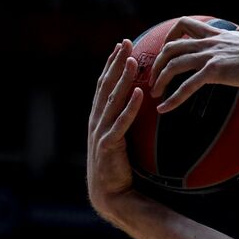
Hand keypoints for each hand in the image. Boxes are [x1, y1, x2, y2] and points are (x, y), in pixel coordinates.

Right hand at [87, 40, 144, 215]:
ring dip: (121, 79)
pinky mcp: (108, 146)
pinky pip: (120, 123)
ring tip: (131, 61)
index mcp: (99, 117)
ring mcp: (100, 133)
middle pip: (105, 87)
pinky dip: (128, 107)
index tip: (120, 45)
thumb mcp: (120, 139)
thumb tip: (142, 102)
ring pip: (111, 101)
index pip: (104, 85)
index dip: (111, 64)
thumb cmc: (119, 167)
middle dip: (115, 64)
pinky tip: (137, 93)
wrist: (111, 196)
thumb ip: (125, 120)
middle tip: (125, 43)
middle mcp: (96, 121)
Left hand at [150, 19, 238, 112]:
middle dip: (158, 62)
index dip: (171, 35)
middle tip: (154, 77)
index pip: (186, 25)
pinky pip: (187, 86)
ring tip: (155, 94)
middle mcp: (210, 43)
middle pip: (171, 46)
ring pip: (173, 64)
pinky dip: (173, 98)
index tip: (166, 50)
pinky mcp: (215, 71)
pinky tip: (164, 109)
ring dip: (160, 80)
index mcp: (218, 35)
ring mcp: (211, 56)